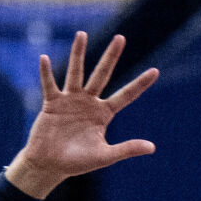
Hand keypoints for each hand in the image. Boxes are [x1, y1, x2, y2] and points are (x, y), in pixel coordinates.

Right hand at [5, 32, 159, 197]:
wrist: (50, 165)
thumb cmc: (77, 162)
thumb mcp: (105, 156)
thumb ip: (127, 149)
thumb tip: (152, 147)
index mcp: (104, 113)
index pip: (126, 95)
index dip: (140, 84)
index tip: (156, 71)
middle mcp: (89, 102)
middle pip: (102, 74)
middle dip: (111, 57)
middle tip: (121, 37)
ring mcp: (70, 100)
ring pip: (76, 72)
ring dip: (78, 54)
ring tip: (81, 34)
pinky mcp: (52, 103)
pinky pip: (49, 85)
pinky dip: (46, 73)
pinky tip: (44, 58)